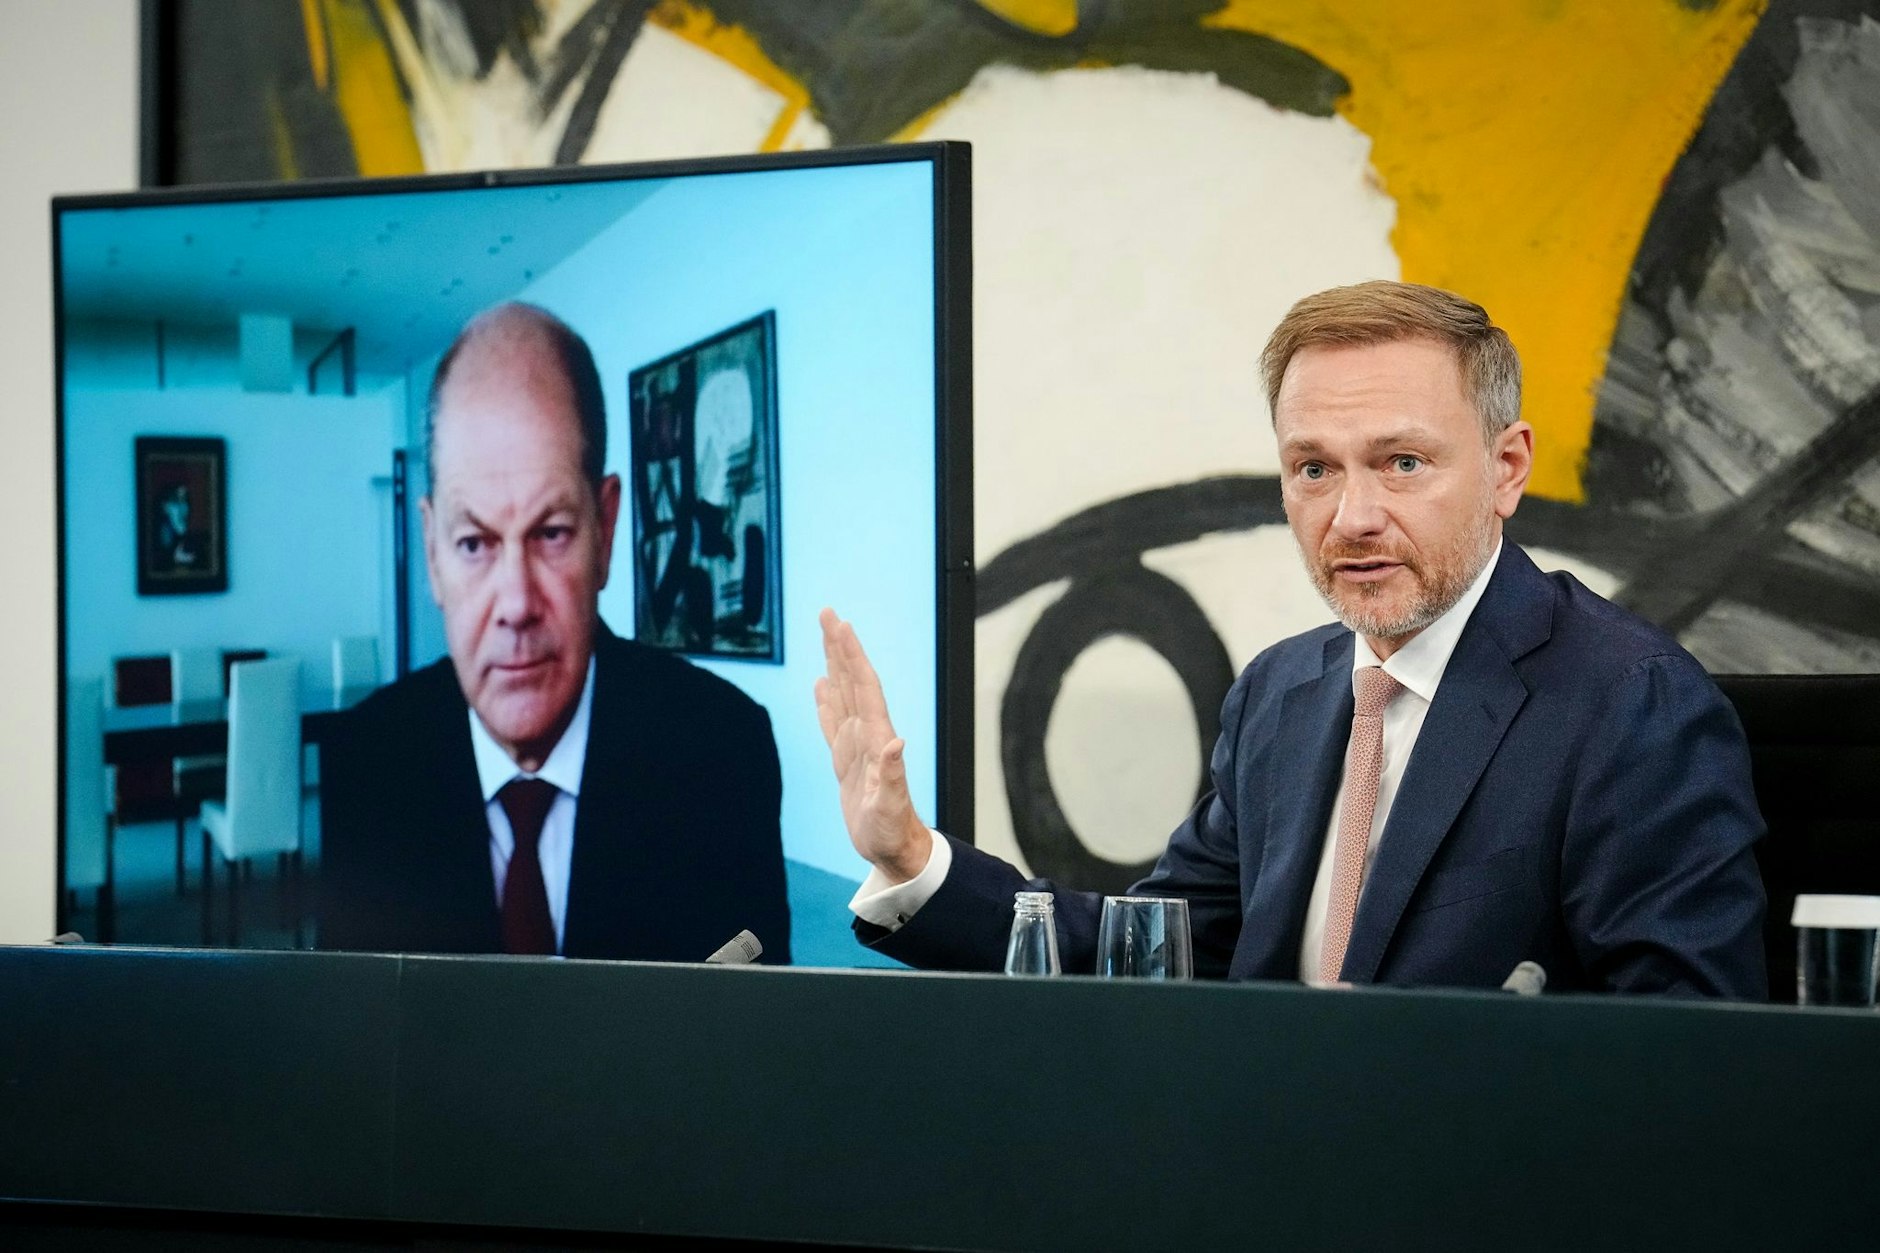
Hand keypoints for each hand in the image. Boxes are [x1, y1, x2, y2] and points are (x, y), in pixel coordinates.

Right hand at [815, 608, 932, 882]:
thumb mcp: (891, 805)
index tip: (840, 625)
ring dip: (834, 664)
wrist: (895, 849)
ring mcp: (857, 746)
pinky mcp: (847, 761)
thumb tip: (897, 743)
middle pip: (852, 681)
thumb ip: (892, 774)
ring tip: (826, 636)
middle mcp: (868, 735)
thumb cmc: (892, 830)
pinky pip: (833, 723)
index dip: (851, 655)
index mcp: (876, 739)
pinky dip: (825, 701)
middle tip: (828, 614)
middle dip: (840, 646)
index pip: (863, 686)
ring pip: (842, 695)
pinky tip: (821, 684)